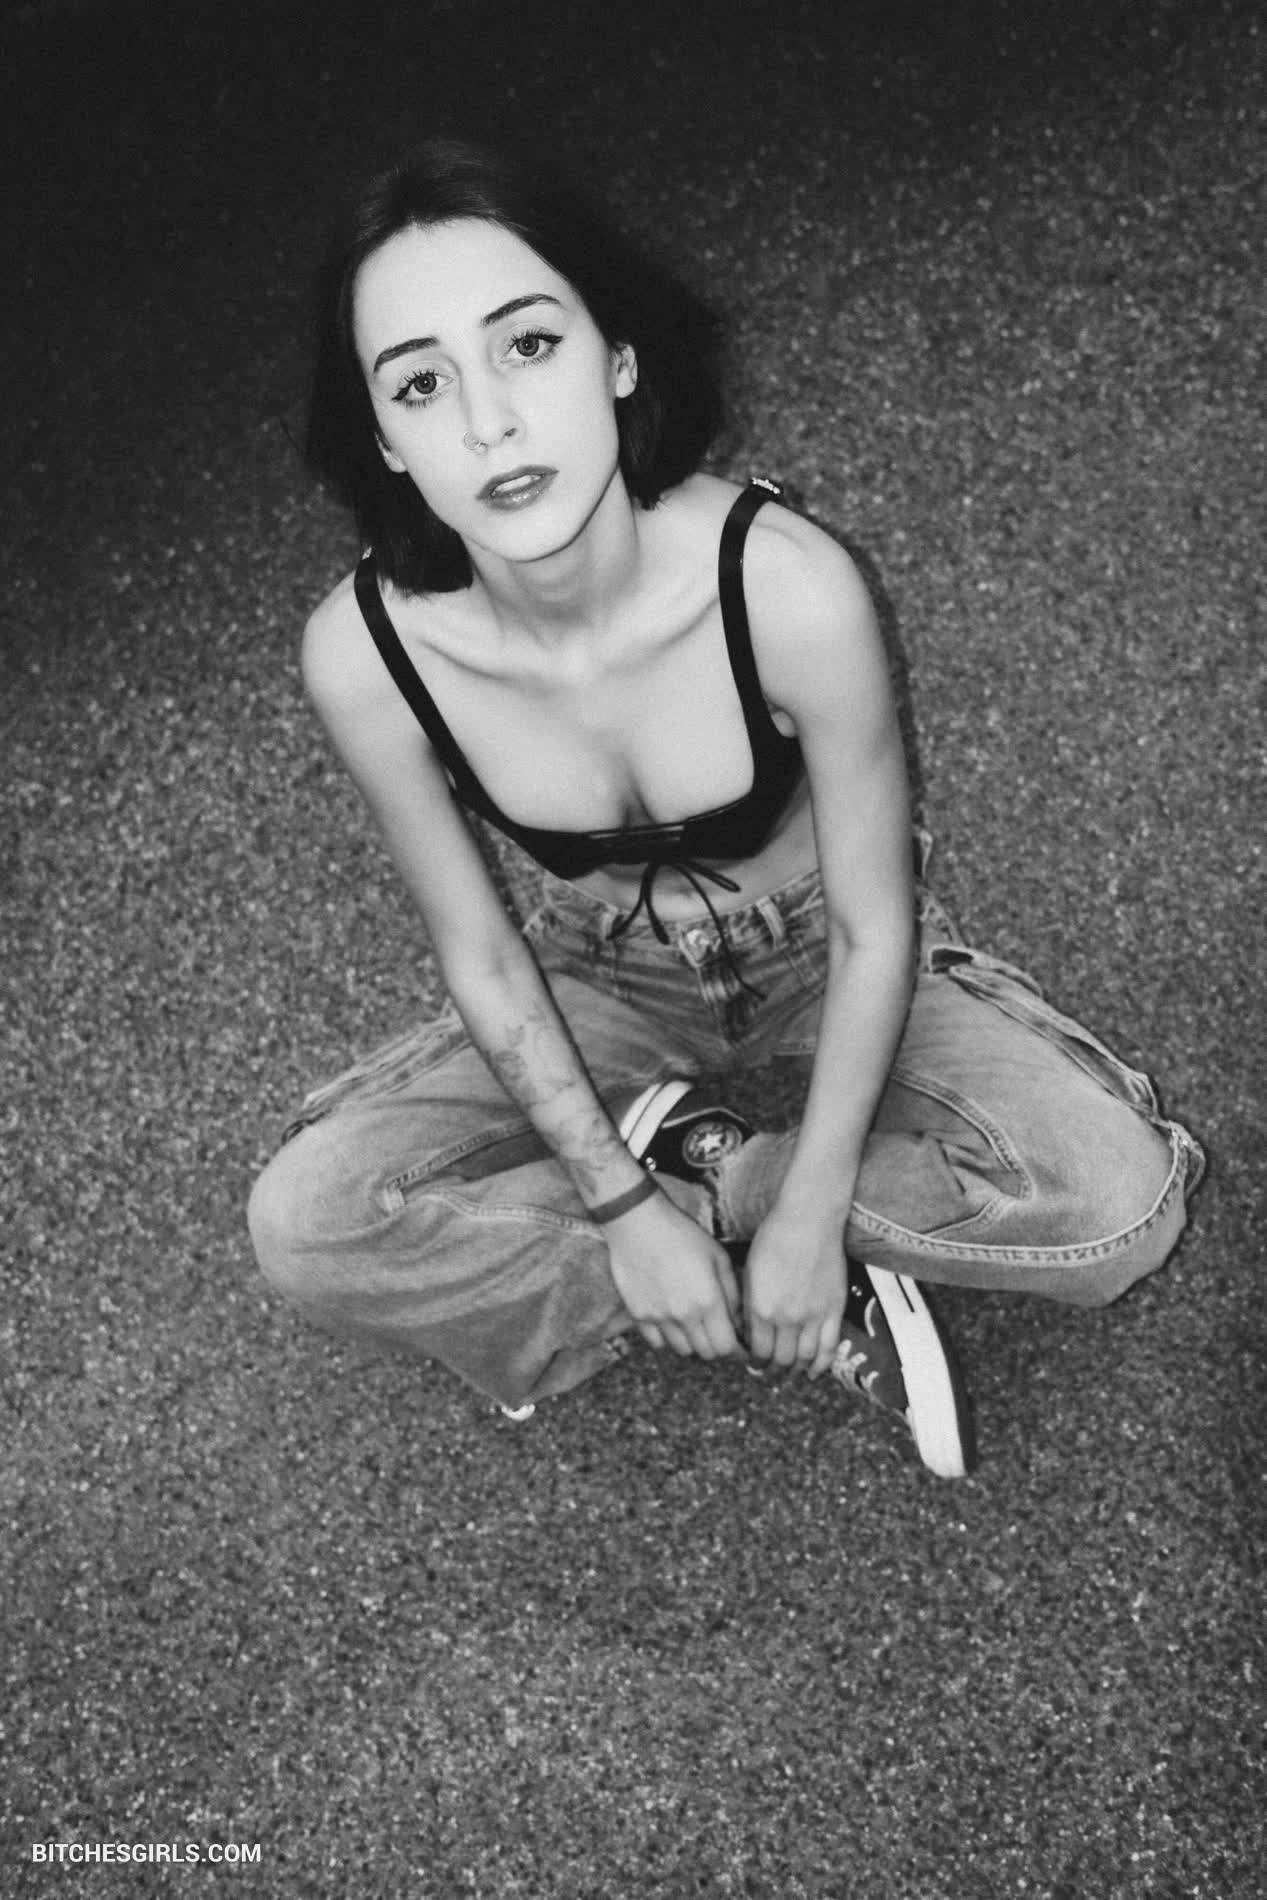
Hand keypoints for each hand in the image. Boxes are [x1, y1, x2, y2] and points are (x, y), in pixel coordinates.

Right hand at [603, 1192, 742, 1359]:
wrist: (637, 1222)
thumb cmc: (682, 1234)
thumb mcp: (718, 1256)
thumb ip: (732, 1293)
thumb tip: (739, 1322)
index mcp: (708, 1300)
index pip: (725, 1347)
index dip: (733, 1346)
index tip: (734, 1339)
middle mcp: (684, 1315)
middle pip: (705, 1353)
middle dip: (714, 1344)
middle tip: (714, 1329)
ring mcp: (658, 1317)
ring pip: (681, 1350)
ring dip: (691, 1341)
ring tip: (692, 1322)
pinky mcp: (638, 1315)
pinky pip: (657, 1342)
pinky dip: (667, 1337)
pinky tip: (670, 1318)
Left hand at [744, 1202, 847, 1376]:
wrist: (808, 1220)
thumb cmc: (774, 1239)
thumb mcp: (749, 1271)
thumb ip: (749, 1305)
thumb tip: (749, 1332)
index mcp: (761, 1308)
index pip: (758, 1350)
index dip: (755, 1360)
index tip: (755, 1360)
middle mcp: (786, 1317)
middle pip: (780, 1358)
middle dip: (773, 1368)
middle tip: (770, 1369)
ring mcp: (813, 1315)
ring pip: (804, 1357)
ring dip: (795, 1369)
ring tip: (789, 1371)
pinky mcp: (834, 1309)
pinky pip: (829, 1347)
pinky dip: (821, 1365)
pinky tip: (812, 1373)